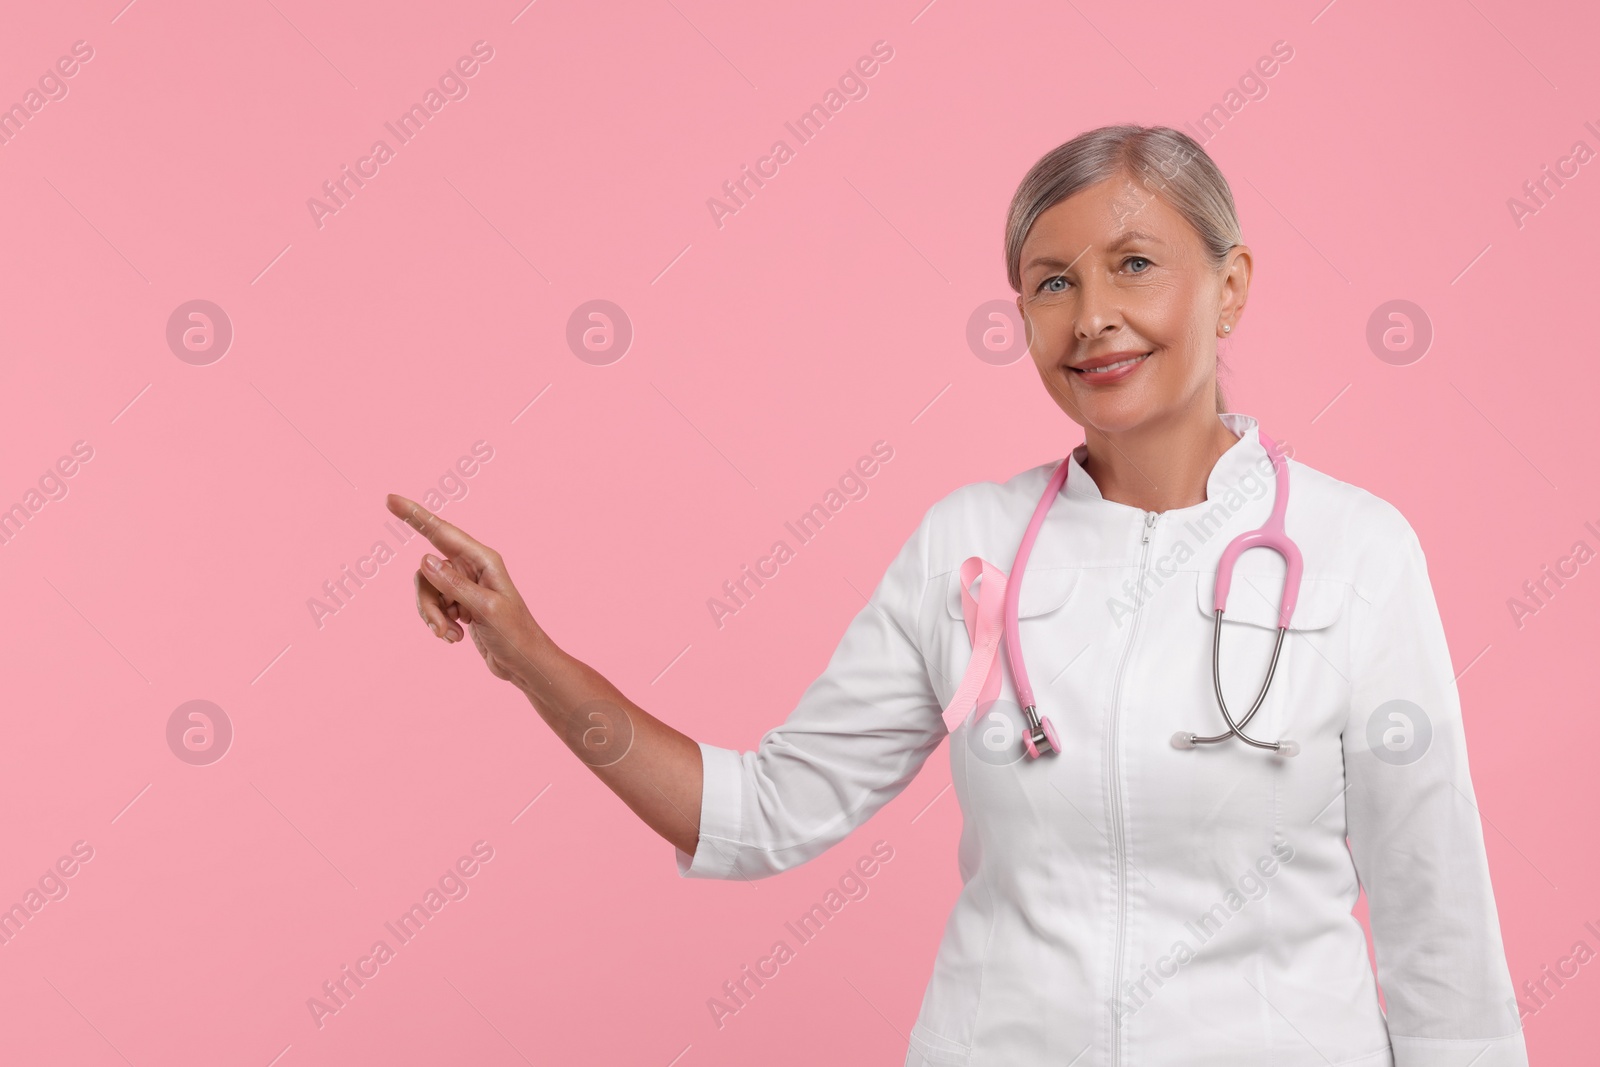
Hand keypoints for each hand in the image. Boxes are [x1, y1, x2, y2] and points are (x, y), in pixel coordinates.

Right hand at [385, 493, 549, 690]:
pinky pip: (433, 605)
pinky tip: (456, 637)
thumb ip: (454, 585)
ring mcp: (464, 585)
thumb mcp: (485, 609)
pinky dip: (439, 622)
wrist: (523, 663)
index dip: (415, 515)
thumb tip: (424, 559)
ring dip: (433, 616)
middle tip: (440, 626)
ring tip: (451, 635)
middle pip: (427, 571)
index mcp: (483, 560)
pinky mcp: (460, 603)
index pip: (441, 532)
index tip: (390, 499)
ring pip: (427, 591)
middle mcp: (472, 567)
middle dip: (427, 601)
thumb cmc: (514, 635)